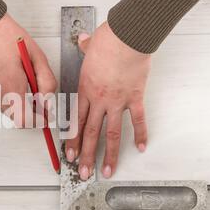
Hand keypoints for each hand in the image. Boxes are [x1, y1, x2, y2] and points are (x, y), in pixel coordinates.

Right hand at [0, 13, 56, 126]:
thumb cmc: (11, 39)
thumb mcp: (38, 58)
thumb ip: (47, 83)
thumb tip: (47, 102)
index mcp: (11, 85)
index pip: (24, 120)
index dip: (37, 121)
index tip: (45, 117)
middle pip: (17, 118)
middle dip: (30, 112)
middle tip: (37, 97)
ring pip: (8, 112)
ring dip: (19, 105)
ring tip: (22, 83)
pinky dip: (9, 99)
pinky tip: (11, 81)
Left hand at [65, 22, 150, 179]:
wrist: (127, 36)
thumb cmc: (109, 40)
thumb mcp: (90, 45)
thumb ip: (85, 48)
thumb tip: (83, 40)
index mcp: (85, 90)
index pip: (76, 121)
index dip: (71, 141)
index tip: (69, 155)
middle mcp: (99, 100)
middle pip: (90, 133)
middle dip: (85, 155)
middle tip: (83, 172)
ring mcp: (117, 101)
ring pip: (111, 133)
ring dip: (109, 154)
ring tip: (107, 171)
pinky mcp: (135, 97)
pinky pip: (138, 120)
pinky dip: (140, 134)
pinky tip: (140, 147)